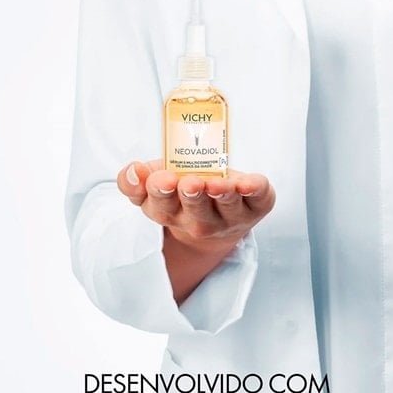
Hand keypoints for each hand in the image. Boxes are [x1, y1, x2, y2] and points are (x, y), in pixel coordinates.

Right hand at [117, 160, 274, 302]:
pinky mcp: (255, 207)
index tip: (162, 179)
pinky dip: (256, 191)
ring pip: (226, 208)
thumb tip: (134, 170)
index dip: (159, 192)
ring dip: (222, 195)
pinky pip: (258, 200)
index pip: (159, 206)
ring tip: (217, 184)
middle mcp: (198, 221)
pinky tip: (250, 184)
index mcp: (169, 212)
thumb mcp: (154, 186)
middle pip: (194, 212)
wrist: (218, 219)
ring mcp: (229, 217)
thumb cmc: (181, 195)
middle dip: (192, 196)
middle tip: (190, 183)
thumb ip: (135, 180)